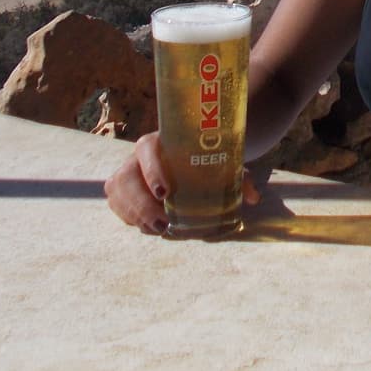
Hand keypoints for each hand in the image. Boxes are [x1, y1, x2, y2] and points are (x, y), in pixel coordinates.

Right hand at [103, 132, 266, 234]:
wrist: (196, 151)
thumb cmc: (208, 157)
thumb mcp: (225, 164)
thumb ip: (238, 178)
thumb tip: (253, 197)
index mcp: (162, 140)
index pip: (147, 149)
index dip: (152, 170)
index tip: (164, 192)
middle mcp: (140, 154)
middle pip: (126, 176)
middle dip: (140, 204)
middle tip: (162, 224)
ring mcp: (130, 171)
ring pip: (117, 190)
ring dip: (132, 213)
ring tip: (156, 229)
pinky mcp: (125, 188)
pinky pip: (117, 202)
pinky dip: (127, 216)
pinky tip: (145, 228)